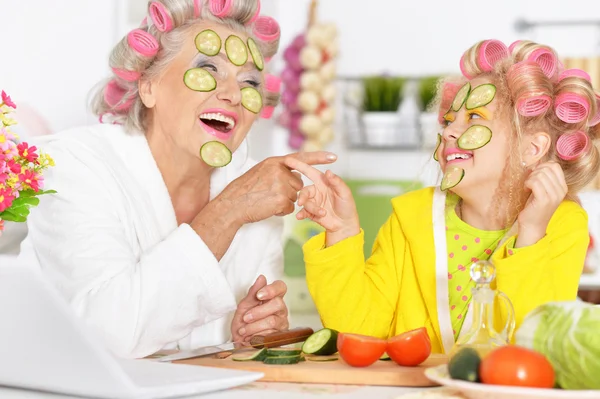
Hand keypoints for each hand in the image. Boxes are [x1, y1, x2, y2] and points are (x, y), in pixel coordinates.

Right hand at [216, 151, 337, 224]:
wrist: (233, 204)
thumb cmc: (245, 190)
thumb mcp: (261, 172)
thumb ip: (278, 171)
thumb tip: (295, 176)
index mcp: (275, 162)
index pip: (301, 158)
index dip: (318, 157)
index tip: (334, 158)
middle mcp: (279, 171)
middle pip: (297, 184)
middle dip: (288, 192)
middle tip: (269, 193)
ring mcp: (281, 185)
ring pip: (295, 197)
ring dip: (284, 202)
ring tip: (267, 200)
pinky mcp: (281, 200)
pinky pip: (290, 208)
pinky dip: (281, 211)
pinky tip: (268, 207)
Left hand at [231, 275, 288, 342]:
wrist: (241, 341)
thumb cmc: (244, 321)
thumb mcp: (245, 306)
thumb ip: (253, 293)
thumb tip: (262, 278)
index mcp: (273, 297)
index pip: (281, 287)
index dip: (271, 289)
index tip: (259, 295)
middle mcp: (281, 309)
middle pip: (277, 304)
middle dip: (258, 312)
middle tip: (245, 318)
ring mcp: (282, 323)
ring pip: (272, 321)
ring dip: (253, 327)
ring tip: (243, 331)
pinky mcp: (280, 337)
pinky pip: (270, 335)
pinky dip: (256, 337)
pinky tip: (250, 338)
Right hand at [283, 157, 359, 246]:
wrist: (345, 224)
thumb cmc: (347, 206)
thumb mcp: (345, 192)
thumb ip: (336, 182)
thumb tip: (328, 171)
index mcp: (323, 182)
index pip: (310, 172)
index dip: (300, 165)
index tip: (288, 160)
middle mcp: (316, 191)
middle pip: (304, 190)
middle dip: (302, 196)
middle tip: (301, 202)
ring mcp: (313, 202)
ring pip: (305, 203)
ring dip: (311, 208)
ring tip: (323, 213)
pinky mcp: (310, 212)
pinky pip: (303, 212)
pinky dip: (301, 214)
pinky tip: (300, 217)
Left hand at [516, 162, 567, 247]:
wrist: (532, 225)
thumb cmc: (534, 207)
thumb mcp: (542, 189)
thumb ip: (543, 177)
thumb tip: (535, 164)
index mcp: (563, 187)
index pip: (555, 166)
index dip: (542, 166)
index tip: (535, 175)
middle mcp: (561, 190)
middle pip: (546, 169)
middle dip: (534, 172)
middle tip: (529, 182)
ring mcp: (554, 195)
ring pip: (540, 175)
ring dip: (529, 178)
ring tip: (527, 187)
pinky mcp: (544, 200)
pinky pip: (535, 182)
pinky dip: (527, 183)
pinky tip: (525, 190)